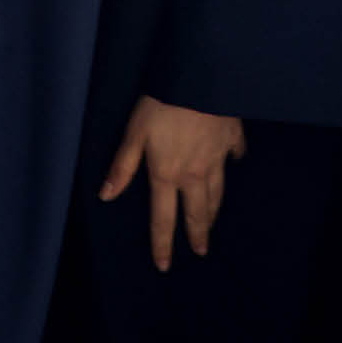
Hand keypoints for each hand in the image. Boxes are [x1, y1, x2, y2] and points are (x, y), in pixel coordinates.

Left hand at [96, 98, 245, 271]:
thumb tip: (107, 196)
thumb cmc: (161, 104)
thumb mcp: (134, 133)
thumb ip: (122, 166)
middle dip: (198, 234)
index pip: (163, 219)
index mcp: (167, 174)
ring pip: (218, 192)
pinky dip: (233, 163)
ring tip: (213, 222)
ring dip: (214, 210)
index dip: (162, 244)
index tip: (164, 265)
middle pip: (198, 212)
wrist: (200, 77)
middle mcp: (195, 173)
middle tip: (200, 251)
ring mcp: (217, 157)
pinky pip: (234, 156)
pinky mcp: (232, 138)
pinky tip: (233, 163)